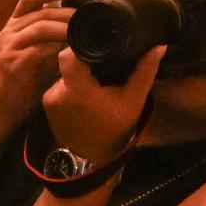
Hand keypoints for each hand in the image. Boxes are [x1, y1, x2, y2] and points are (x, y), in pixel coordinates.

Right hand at [0, 0, 78, 123]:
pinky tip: (72, 50)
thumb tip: (83, 26)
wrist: (2, 107)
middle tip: (88, 16)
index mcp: (15, 25)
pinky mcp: (13, 61)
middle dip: (68, 11)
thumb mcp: (41, 53)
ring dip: (65, 27)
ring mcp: (9, 45)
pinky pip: (40, 47)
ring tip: (83, 32)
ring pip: (40, 26)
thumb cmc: (24, 81)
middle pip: (41, 10)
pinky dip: (59, 46)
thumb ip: (55, 38)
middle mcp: (9, 30)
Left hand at [42, 37, 155, 162]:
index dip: (81, 46)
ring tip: (96, 80)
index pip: (68, 54)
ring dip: (78, 74)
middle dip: (84, 60)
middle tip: (101, 63)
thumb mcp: (133, 101)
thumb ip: (144, 72)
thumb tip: (159, 46)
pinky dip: (71, 85)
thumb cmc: (114, 130)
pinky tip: (86, 93)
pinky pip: (59, 85)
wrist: (90, 159)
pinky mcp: (46, 103)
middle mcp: (58, 90)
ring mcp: (50, 97)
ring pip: (64, 72)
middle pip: (67, 61)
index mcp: (78, 88)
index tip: (98, 47)